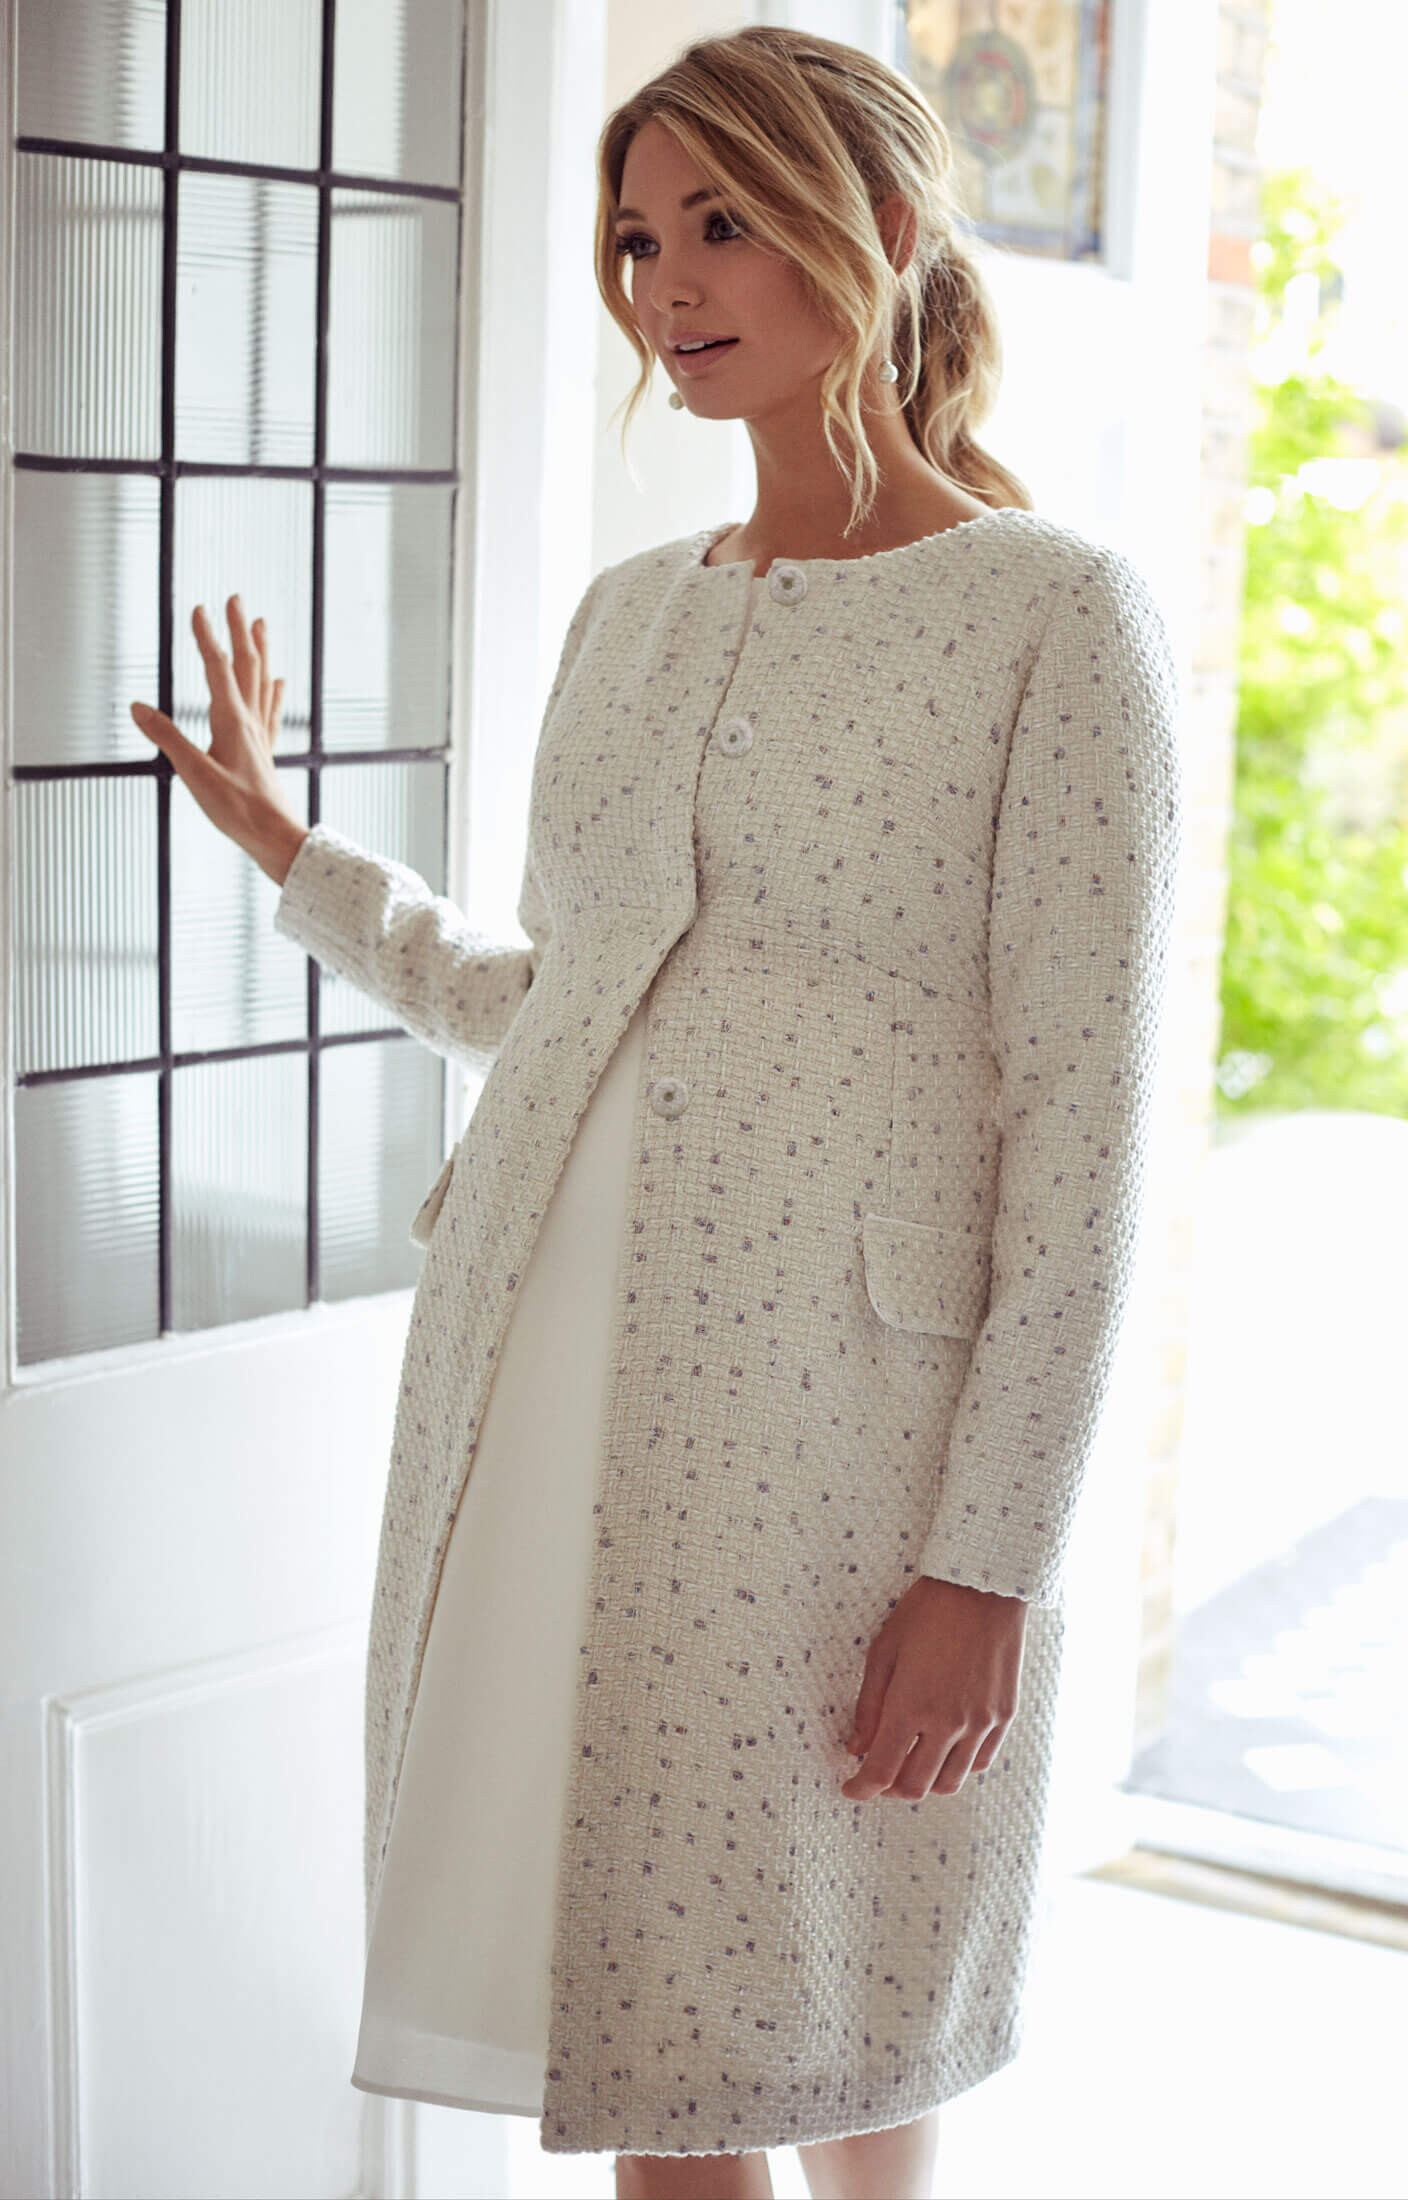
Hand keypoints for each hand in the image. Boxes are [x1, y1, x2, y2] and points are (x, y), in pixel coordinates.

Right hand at [129, 595, 306, 885]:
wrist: (276, 838)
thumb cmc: (238, 811)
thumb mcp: (194, 774)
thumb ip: (166, 739)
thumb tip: (137, 707)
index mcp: (232, 722)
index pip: (218, 668)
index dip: (207, 637)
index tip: (199, 608)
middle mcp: (250, 722)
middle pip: (247, 665)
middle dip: (239, 630)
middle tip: (236, 599)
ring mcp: (260, 736)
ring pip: (262, 681)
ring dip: (260, 650)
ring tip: (261, 625)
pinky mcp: (264, 752)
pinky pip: (270, 711)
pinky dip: (273, 690)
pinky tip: (279, 682)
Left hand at [841, 1575, 1027, 1801]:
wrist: (984, 1587)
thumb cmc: (927, 1611)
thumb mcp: (884, 1651)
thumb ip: (869, 1706)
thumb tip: (855, 1748)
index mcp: (910, 1706)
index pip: (880, 1771)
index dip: (861, 1788)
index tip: (850, 1790)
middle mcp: (948, 1723)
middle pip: (915, 1786)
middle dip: (889, 1790)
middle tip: (877, 1776)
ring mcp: (980, 1723)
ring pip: (950, 1783)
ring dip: (924, 1783)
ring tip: (910, 1765)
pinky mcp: (1003, 1716)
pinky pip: (979, 1762)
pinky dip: (956, 1767)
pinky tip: (943, 1751)